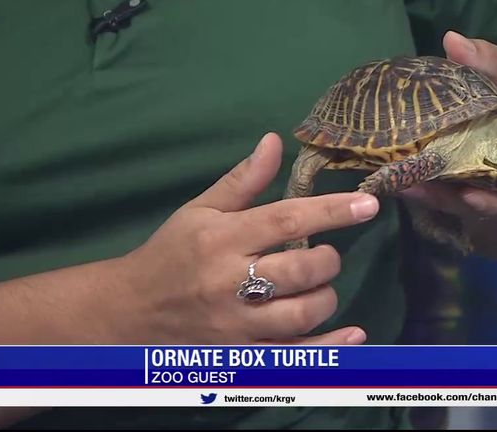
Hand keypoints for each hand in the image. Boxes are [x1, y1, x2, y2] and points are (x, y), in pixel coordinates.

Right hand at [118, 133, 378, 343]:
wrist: (128, 311)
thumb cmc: (171, 253)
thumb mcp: (199, 209)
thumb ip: (243, 180)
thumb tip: (275, 141)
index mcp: (222, 238)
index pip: (287, 219)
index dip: (332, 210)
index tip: (368, 204)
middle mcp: (229, 282)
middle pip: (300, 269)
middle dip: (328, 259)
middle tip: (325, 255)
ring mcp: (236, 324)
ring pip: (301, 313)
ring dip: (325, 297)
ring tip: (319, 287)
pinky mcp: (241, 356)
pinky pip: (294, 355)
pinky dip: (330, 346)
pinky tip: (354, 335)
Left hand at [400, 31, 496, 227]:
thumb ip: (491, 61)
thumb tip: (452, 40)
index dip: (495, 201)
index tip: (470, 196)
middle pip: (482, 204)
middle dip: (449, 199)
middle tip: (415, 187)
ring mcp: (491, 189)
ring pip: (460, 202)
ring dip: (430, 196)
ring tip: (399, 183)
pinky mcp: (471, 185)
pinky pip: (449, 193)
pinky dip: (426, 187)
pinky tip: (398, 177)